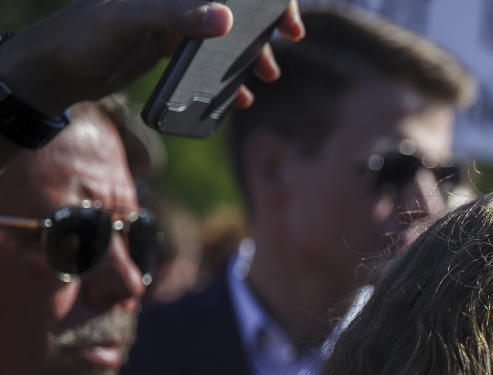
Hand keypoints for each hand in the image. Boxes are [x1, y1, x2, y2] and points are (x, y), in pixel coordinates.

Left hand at [0, 0, 305, 115]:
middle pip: (234, 6)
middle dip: (264, 25)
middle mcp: (176, 1)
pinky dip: (225, 80)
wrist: (56, 70)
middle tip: (289, 41)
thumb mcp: (129, 20)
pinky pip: (208, 61)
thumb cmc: (83, 34)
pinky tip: (236, 99)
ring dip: (249, 57)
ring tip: (265, 78)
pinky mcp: (169, 48)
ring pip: (225, 36)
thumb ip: (175, 15)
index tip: (286, 19)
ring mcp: (174, 23)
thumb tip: (225, 20)